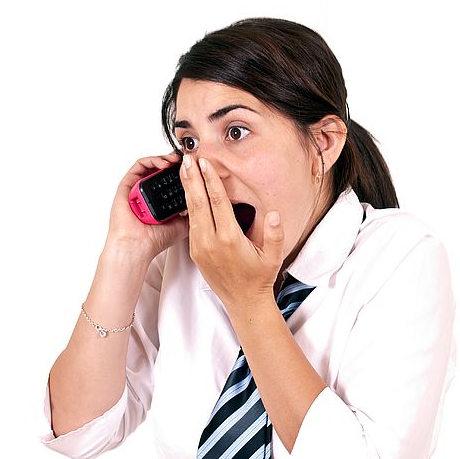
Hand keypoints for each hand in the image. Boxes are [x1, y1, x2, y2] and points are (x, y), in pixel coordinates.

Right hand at [105, 152, 189, 258]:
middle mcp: (150, 193)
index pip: (173, 180)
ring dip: (166, 158)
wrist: (137, 247)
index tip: (196, 167)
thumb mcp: (183, 224)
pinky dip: (153, 160)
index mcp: (161, 200)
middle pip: (163, 170)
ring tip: (178, 160)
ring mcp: (138, 188)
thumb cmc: (154, 240)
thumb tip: (207, 198)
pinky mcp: (127, 185)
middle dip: (177, 163)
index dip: (185, 172)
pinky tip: (165, 163)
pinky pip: (139, 166)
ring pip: (152, 165)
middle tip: (188, 160)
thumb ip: (193, 211)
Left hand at [179, 154, 283, 313]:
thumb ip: (275, 234)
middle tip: (187, 158)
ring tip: (184, 169)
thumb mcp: (273, 256)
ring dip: (188, 189)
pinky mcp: (195, 251)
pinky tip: (188, 193)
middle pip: (198, 202)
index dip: (210, 180)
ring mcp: (200, 247)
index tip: (205, 163)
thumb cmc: (259, 277)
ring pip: (191, 211)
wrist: (243, 301)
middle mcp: (211, 242)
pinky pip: (191, 223)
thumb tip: (275, 214)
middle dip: (192, 178)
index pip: (217, 202)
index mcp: (229, 239)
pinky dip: (189, 205)